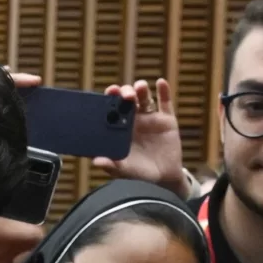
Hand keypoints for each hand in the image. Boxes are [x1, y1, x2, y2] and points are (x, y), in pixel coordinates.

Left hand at [105, 78, 190, 197]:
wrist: (164, 179)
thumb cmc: (139, 173)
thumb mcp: (124, 171)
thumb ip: (111, 165)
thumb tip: (96, 161)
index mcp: (120, 128)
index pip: (113, 108)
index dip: (110, 98)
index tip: (109, 92)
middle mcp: (134, 119)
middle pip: (128, 99)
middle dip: (125, 92)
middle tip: (124, 94)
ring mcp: (151, 118)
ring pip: (145, 98)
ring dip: (141, 89)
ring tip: (140, 87)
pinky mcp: (167, 120)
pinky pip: (165, 102)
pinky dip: (164, 91)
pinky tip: (160, 82)